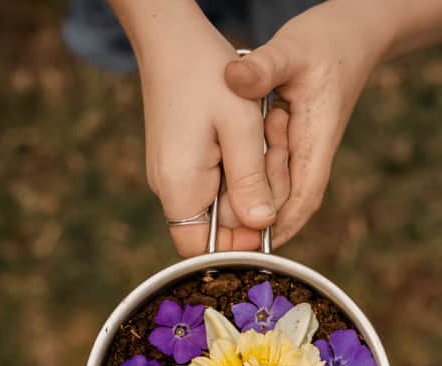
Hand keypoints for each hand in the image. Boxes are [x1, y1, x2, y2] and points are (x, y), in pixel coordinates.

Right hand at [133, 11, 289, 255]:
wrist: (171, 38)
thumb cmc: (207, 76)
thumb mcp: (241, 128)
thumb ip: (251, 181)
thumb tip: (263, 225)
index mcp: (180, 186)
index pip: (204, 251)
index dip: (240, 245)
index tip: (269, 212)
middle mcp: (168, 188)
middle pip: (216, 229)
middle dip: (252, 204)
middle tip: (272, 155)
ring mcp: (172, 175)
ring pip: (218, 203)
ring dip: (247, 182)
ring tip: (261, 137)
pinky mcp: (178, 161)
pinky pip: (213, 181)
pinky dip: (237, 167)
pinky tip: (246, 136)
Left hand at [223, 2, 387, 246]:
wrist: (352, 33)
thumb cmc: (326, 40)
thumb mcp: (292, 49)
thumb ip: (263, 68)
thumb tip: (233, 77)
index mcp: (316, 139)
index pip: (303, 197)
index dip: (280, 227)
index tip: (253, 248)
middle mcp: (311, 152)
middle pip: (284, 201)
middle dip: (254, 220)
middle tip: (220, 236)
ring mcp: (302, 149)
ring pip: (275, 188)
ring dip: (247, 200)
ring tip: (217, 217)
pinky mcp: (290, 141)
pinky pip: (268, 170)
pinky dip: (247, 180)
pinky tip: (221, 184)